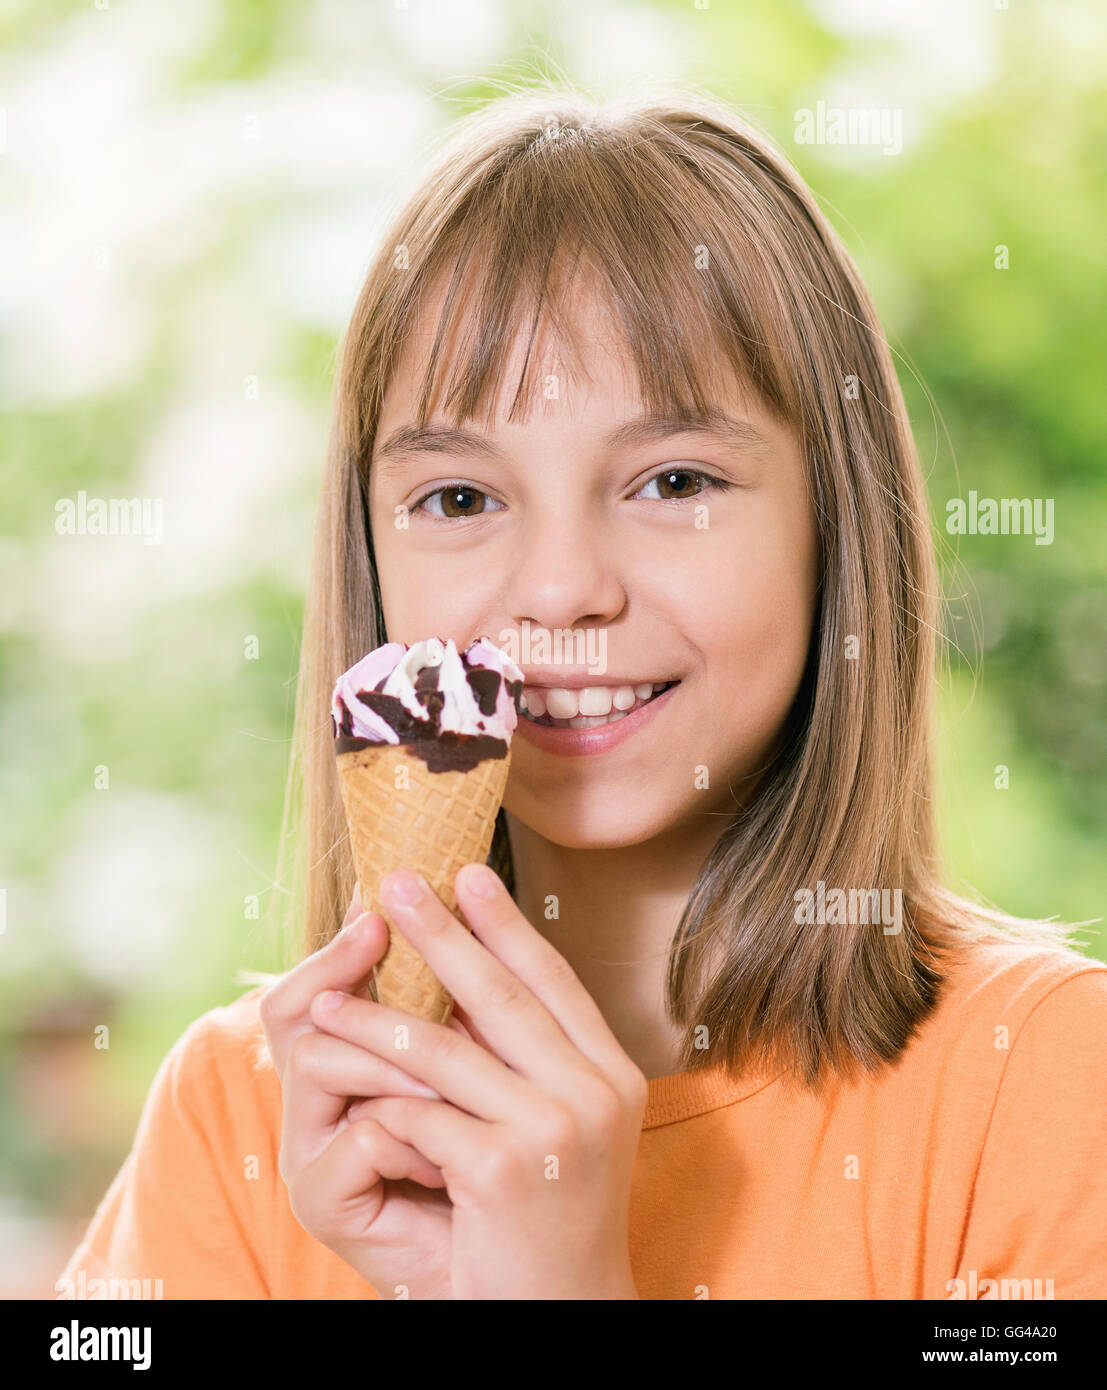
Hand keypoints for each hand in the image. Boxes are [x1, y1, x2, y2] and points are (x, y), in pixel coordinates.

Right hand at [259, 884, 474, 1299]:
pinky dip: (415, 1138)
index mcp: (347, 1068)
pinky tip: (450, 1161)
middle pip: (292, 1010)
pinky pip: (361, 1136)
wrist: (505, 1277)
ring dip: (401, 1063)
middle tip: (379, 929)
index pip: (310, 988)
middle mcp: (313, 1105)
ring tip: (462, 1087)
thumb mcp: (482, 1077)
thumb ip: (462, 1014)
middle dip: (346, 967)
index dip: (337, 946)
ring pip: (321, 1061)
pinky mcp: (322, 1202)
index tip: (379, 902)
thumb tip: (475, 907)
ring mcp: (310, 1153)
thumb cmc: (496, 1167)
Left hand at [311, 863, 647, 1299]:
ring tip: (329, 995)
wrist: (562, 1316)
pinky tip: (340, 1082)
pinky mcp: (504, 1169)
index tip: (469, 876)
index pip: (555, 981)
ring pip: (446, 1050)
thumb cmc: (546, 1223)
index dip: (508, 926)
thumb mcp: (553, 1130)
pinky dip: (376, 1099)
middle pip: (504, 994)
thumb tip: (460, 985)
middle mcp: (596, 1093)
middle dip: (443, 935)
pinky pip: (419, 1114)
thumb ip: (525, 1063)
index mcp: (613, 1075)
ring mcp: (555, 1129)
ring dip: (376, 1019)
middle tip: (399, 884)